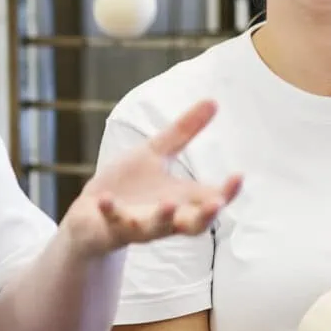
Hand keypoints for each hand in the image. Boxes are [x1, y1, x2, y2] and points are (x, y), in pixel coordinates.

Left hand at [67, 100, 242, 255]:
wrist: (91, 214)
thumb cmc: (130, 185)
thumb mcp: (155, 153)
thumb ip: (183, 132)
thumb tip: (213, 101)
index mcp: (181, 200)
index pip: (212, 199)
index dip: (228, 191)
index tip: (239, 175)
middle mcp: (166, 217)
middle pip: (194, 225)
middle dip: (206, 216)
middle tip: (217, 204)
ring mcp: (139, 225)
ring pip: (156, 229)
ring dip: (163, 217)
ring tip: (168, 204)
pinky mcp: (112, 228)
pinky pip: (113, 222)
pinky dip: (110, 211)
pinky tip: (105, 198)